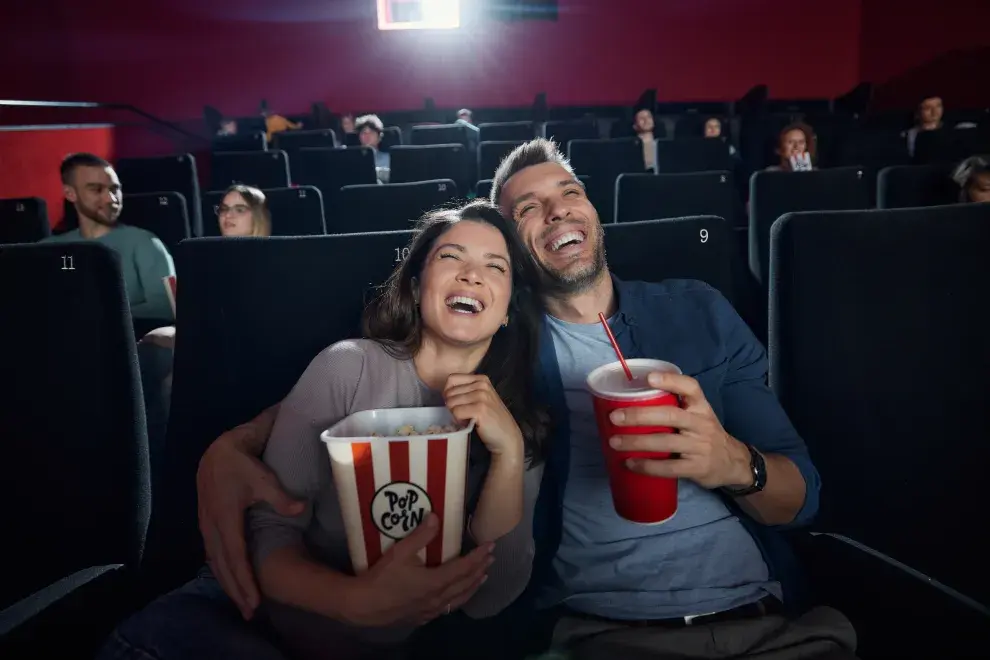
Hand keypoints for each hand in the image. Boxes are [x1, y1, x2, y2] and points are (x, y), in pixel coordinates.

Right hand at [197, 429, 304, 618]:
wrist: (217, 451)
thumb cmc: (242, 464)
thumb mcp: (262, 478)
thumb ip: (280, 497)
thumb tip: (301, 508)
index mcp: (225, 519)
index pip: (235, 558)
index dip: (244, 581)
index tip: (254, 600)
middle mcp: (212, 528)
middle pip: (223, 567)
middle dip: (236, 591)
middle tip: (249, 612)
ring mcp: (206, 527)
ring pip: (215, 563)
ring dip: (227, 583)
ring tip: (240, 603)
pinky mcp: (206, 524)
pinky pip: (213, 554)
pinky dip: (221, 571)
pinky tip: (229, 579)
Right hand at [346, 514, 493, 625]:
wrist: (364, 606)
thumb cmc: (383, 577)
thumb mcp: (401, 552)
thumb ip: (421, 535)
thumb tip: (436, 517)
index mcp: (436, 581)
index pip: (464, 568)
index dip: (478, 556)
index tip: (490, 546)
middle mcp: (438, 598)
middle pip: (466, 584)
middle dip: (480, 569)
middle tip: (491, 559)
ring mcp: (431, 610)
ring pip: (459, 599)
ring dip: (473, 586)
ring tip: (483, 578)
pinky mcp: (422, 617)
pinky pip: (447, 609)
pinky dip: (458, 600)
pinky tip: (457, 598)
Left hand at [444, 374, 523, 457]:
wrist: (506, 436)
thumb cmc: (491, 418)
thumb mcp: (481, 397)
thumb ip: (466, 390)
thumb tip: (444, 393)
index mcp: (481, 379)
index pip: (452, 379)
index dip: (449, 393)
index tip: (457, 404)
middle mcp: (482, 384)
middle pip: (449, 392)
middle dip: (452, 406)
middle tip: (465, 414)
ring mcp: (481, 396)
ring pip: (451, 403)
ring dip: (455, 414)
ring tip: (468, 419)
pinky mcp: (479, 409)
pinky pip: (456, 412)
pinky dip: (459, 421)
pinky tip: (469, 423)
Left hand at [608, 371, 752, 488]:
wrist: (733, 463)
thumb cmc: (705, 435)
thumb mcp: (698, 416)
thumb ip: (674, 408)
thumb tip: (631, 403)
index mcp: (701, 407)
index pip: (690, 388)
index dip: (670, 380)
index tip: (648, 377)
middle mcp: (701, 424)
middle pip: (670, 415)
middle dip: (640, 415)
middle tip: (614, 417)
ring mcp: (700, 447)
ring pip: (666, 442)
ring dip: (637, 441)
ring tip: (614, 442)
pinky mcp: (697, 468)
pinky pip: (669, 468)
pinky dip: (647, 466)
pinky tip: (630, 463)